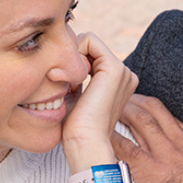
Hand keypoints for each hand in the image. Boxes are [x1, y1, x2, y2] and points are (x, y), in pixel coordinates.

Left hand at [61, 33, 138, 171]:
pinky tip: (66, 78)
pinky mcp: (114, 68)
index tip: (60, 83)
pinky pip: (88, 39)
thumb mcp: (74, 97)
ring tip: (62, 82)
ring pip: (87, 40)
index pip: (89, 53)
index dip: (69, 62)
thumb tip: (60, 65)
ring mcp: (122, 70)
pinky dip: (72, 53)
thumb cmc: (75, 128)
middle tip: (57, 81)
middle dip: (69, 58)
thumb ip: (74, 80)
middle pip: (87, 45)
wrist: (84, 143)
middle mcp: (124, 74)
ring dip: (69, 57)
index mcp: (117, 82)